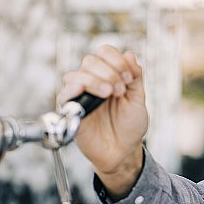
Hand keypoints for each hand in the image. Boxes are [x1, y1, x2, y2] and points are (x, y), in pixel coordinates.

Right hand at [58, 45, 148, 198]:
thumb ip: (135, 77)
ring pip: (76, 74)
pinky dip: (75, 89)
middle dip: (108, 71)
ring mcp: (80, 95)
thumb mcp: (138, 99)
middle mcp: (92, 82)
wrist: (123, 151)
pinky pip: (64, 93)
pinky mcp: (70, 110)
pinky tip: (91, 95)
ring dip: (95, 80)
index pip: (105, 52)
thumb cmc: (130, 126)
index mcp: (109, 75)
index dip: (117, 60)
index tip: (129, 78)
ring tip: (110, 94)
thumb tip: (129, 54)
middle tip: (120, 90)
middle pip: (90, 60)